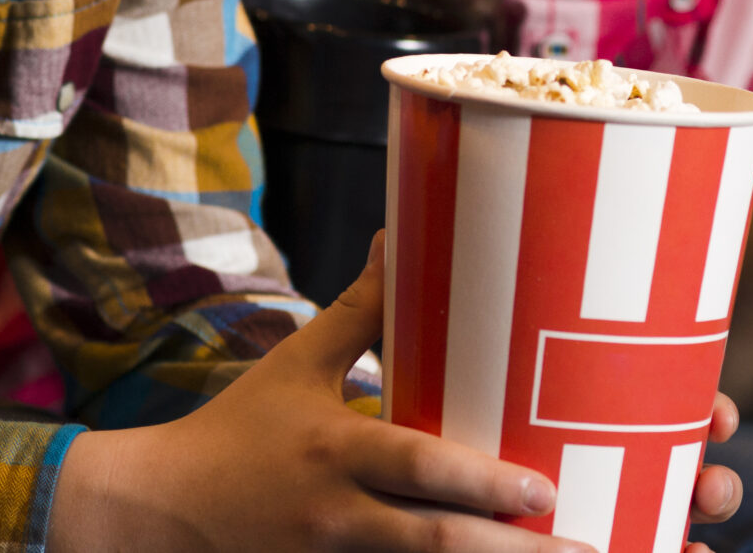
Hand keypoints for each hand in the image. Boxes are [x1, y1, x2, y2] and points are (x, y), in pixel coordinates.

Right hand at [49, 238, 745, 552]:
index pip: (412, 468)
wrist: (153, 519)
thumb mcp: (296, 365)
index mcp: (336, 451)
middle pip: (435, 545)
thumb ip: (361, 309)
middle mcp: (340, 518)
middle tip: (599, 549)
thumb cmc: (237, 432)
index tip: (544, 485)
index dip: (477, 479)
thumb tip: (406, 231)